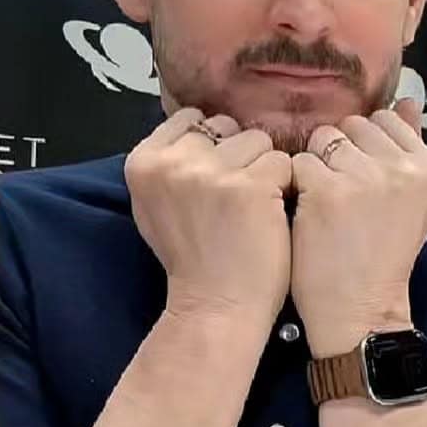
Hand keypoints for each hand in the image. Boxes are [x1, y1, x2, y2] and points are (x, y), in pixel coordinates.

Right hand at [125, 108, 293, 328]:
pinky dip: (284, 188)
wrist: (215, 306)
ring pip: (258, 141)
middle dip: (238, 155)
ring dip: (264, 170)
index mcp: (142, 162)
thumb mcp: (155, 204)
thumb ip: (169, 162)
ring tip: (251, 209)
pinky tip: (269, 218)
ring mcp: (210, 172)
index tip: (213, 182)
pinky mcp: (250, 186)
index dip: (213, 146)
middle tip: (233, 201)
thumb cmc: (192, 259)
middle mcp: (172, 161)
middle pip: (227, 126)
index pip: (191, 119)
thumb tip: (196, 124)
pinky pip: (284, 164)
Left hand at [289, 99, 426, 354]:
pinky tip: (309, 217)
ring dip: (315, 169)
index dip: (364, 148)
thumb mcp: (412, 201)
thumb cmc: (383, 256)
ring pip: (321, 141)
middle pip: (350, 127)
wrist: (362, 311)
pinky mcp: (327, 190)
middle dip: (339, 155)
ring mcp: (365, 177)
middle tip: (345, 201)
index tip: (364, 183)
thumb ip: (410, 146)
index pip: (384, 120)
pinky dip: (296, 188)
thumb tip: (408, 102)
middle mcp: (402, 167)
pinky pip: (297, 164)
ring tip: (327, 209)